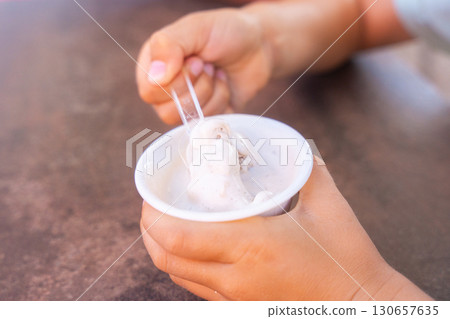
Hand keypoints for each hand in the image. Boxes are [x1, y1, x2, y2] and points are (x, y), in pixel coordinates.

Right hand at [136, 8, 272, 123]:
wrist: (258, 44)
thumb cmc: (225, 31)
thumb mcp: (196, 28)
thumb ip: (168, 46)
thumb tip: (155, 79)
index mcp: (153, 66)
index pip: (150, 92)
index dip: (176, 81)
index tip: (197, 60)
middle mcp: (164, 89)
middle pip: (167, 111)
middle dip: (198, 88)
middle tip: (208, 66)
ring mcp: (185, 105)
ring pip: (189, 119)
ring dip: (211, 94)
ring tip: (217, 73)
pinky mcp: (206, 116)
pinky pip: (208, 124)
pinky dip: (222, 102)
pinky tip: (224, 84)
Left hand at [140, 159, 430, 299]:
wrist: (361, 304)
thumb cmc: (346, 257)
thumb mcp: (329, 205)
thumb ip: (308, 169)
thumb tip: (293, 148)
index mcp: (251, 247)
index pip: (179, 237)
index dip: (153, 218)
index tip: (149, 197)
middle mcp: (235, 276)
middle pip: (167, 259)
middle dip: (149, 232)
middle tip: (152, 208)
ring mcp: (235, 297)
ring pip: (178, 275)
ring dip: (163, 249)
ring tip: (166, 224)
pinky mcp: (240, 306)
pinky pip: (196, 287)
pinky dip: (183, 266)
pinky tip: (194, 248)